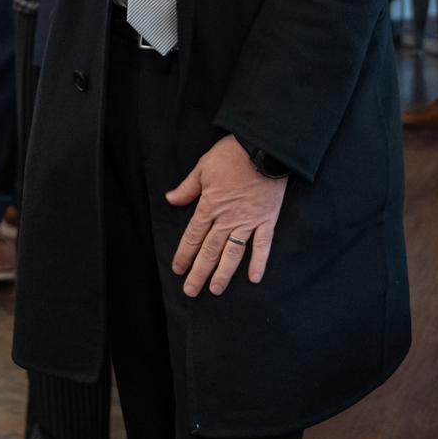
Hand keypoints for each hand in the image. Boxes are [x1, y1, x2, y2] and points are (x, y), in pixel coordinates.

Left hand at [166, 134, 287, 296]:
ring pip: (233, 253)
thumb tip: (170, 199)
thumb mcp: (203, 167)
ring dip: (223, 273)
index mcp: (209, 206)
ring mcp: (248, 221)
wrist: (263, 147)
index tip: (178, 270)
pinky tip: (254, 278)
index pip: (193, 236)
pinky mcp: (267, 220)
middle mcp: (227, 219)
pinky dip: (259, 262)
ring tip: (215, 290)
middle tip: (191, 291)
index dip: (184, 254)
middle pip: (210, 250)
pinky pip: (263, 245)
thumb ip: (187, 188)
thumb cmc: (231, 154)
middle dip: (199, 272)